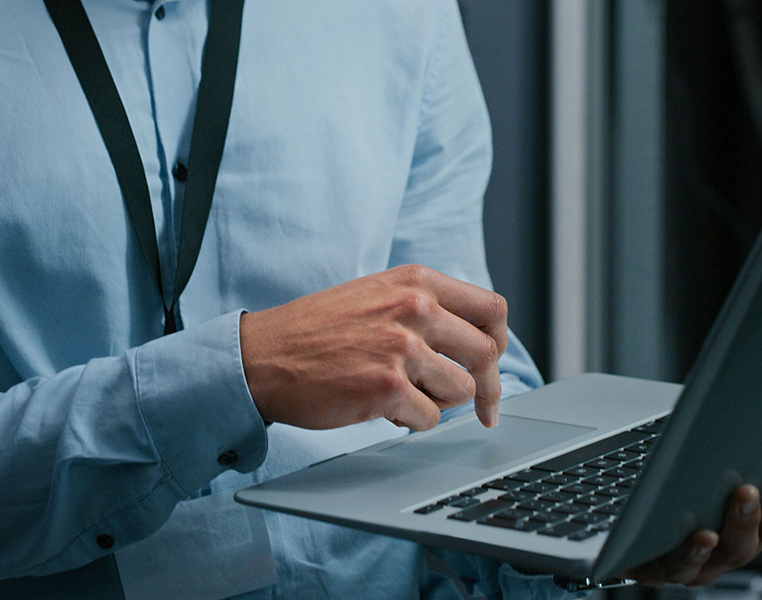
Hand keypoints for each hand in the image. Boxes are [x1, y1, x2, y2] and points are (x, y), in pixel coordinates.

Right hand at [239, 264, 507, 430]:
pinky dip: (412, 422)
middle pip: (487, 353)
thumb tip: (476, 343)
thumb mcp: (378, 294)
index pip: (492, 309)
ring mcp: (401, 347)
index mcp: (416, 281)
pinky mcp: (387, 387)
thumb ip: (426, 307)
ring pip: (461, 390)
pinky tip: (383, 410)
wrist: (263, 356)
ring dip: (440, 403)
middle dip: (487, 387)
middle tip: (482, 409)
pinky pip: (429, 418)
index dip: (498, 343)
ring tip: (405, 397)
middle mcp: (415, 308)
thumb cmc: (319, 331)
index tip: (492, 365)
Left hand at [624, 452, 761, 586]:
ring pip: (727, 551)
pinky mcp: (660, 569)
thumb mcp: (726, 499)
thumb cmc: (678, 513)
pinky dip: (694, 551)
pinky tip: (701, 535)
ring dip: (741, 523)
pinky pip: (682, 566)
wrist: (622, 543)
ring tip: (746, 494)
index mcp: (746, 534)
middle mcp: (726, 554)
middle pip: (761, 534)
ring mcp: (696, 566)